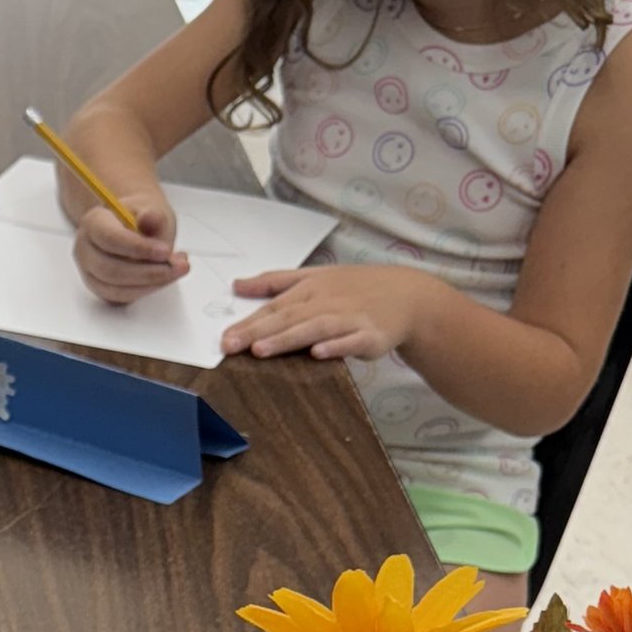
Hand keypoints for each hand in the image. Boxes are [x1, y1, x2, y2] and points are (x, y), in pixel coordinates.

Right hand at [71, 193, 186, 303]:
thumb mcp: (150, 208)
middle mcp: (85, 249)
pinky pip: (122, 297)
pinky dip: (147, 290)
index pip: (110, 238)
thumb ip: (152, 215)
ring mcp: (90, 272)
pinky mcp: (101, 288)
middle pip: (111, 270)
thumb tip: (150, 218)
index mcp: (93, 222)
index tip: (165, 251)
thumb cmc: (140, 217)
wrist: (134, 227)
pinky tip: (165, 278)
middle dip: (149, 272)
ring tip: (177, 270)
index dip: (138, 248)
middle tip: (179, 266)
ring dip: (151, 284)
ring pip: (117, 288)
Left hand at [221, 262, 429, 363]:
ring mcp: (350, 318)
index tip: (223, 337)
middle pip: (288, 318)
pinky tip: (318, 353)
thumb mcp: (315, 278)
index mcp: (311, 288)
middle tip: (229, 346)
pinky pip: (352, 342)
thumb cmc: (355, 288)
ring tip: (260, 350)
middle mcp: (327, 302)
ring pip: (314, 328)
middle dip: (257, 332)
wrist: (407, 295)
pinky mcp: (371, 336)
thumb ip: (275, 282)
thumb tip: (237, 285)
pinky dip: (336, 346)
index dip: (247, 322)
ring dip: (287, 339)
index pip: (274, 307)